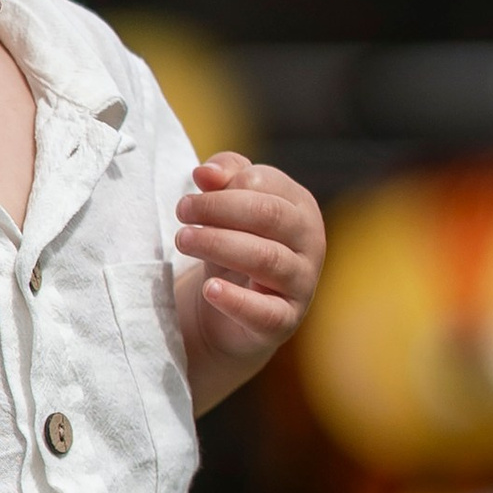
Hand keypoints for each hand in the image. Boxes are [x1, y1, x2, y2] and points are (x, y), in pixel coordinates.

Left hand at [173, 155, 325, 408]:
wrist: (232, 312)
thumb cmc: (234, 246)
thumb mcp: (227, 208)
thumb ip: (223, 179)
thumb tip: (206, 172)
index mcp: (300, 207)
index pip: (266, 184)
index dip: (226, 186)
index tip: (190, 196)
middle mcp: (311, 242)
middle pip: (269, 215)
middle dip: (219, 209)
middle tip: (181, 211)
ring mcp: (302, 282)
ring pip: (266, 258)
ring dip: (219, 245)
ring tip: (183, 240)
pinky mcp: (285, 320)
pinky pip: (265, 312)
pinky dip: (237, 300)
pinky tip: (210, 289)